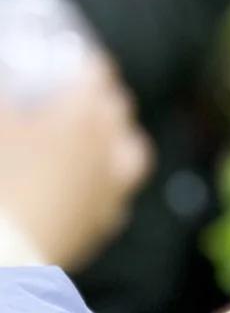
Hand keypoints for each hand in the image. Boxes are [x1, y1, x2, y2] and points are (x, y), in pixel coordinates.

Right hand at [0, 54, 150, 268]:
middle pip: (118, 109)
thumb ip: (6, 98)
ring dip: (120, 138)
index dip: (86, 63)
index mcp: (80, 114)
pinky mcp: (106, 220)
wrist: (5, 251)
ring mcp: (112, 186)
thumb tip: (9, 88)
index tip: (76, 61)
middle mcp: (106, 146)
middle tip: (82, 96)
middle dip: (102, 97)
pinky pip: (118, 193)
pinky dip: (108, 182)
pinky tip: (89, 185)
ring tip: (102, 139)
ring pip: (134, 151)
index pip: (97, 72)